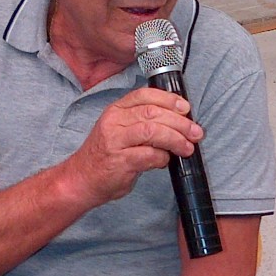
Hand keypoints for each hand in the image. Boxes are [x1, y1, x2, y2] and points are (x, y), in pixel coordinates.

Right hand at [64, 87, 203, 206]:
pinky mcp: (119, 161)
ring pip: (153, 131)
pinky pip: (149, 155)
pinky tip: (165, 161)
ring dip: (176, 139)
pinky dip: (162, 158)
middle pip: (153, 113)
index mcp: (116, 110)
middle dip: (180, 122)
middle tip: (195, 132)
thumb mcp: (121, 131)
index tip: (186, 108)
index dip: (169, 99)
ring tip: (187, 148)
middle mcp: (114, 121)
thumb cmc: (105, 156)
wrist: (80, 180)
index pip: (145, 95)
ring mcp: (115, 141)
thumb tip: (179, 121)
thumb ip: (143, 123)